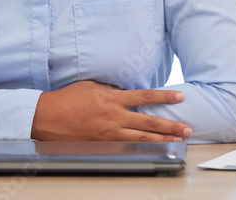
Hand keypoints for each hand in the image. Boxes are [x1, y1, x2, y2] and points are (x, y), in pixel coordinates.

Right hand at [30, 80, 192, 141]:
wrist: (48, 117)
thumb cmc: (68, 99)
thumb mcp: (92, 86)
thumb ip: (112, 89)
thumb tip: (126, 92)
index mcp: (113, 98)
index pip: (145, 97)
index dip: (164, 97)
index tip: (179, 98)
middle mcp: (114, 116)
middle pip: (149, 123)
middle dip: (171, 126)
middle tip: (188, 129)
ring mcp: (109, 133)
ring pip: (142, 138)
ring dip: (162, 140)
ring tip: (177, 140)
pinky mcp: (103, 144)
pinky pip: (127, 146)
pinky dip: (142, 148)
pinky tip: (153, 149)